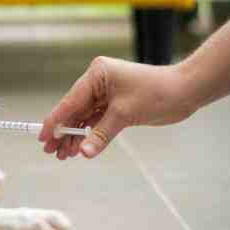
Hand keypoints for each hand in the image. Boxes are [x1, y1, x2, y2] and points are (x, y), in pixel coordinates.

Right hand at [38, 57, 196, 159]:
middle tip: (52, 152)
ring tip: (64, 155)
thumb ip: (101, 134)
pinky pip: (96, 119)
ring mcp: (107, 92)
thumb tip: (84, 152)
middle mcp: (98, 81)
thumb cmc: (157, 93)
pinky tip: (81, 148)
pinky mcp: (116, 103)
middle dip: (64, 132)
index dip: (55, 121)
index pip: (70, 101)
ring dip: (76, 136)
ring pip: (84, 117)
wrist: (186, 91)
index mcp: (96, 74)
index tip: (43, 137)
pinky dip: (89, 134)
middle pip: (74, 110)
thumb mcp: (125, 114)